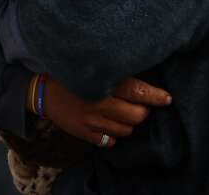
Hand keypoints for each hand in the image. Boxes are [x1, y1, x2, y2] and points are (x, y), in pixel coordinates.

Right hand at [42, 77, 171, 147]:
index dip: (155, 96)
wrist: (42, 90)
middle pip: (136, 116)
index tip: (166, 98)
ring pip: (126, 130)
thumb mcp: (91, 67)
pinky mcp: (84, 133)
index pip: (137, 91)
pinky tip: (108, 124)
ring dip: (128, 123)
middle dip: (142, 111)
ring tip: (121, 113)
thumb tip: (141, 76)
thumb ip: (114, 71)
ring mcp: (91, 121)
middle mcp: (99, 103)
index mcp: (102, 83)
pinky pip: (109, 141)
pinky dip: (112, 134)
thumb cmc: (70, 73)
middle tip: (139, 105)